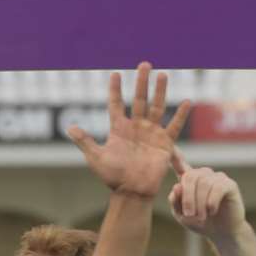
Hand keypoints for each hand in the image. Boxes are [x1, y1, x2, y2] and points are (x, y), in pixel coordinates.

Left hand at [67, 63, 191, 198]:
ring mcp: (151, 133)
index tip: (115, 73)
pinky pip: (174, 126)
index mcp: (118, 129)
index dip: (115, 89)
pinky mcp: (164, 143)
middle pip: (139, 99)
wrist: (131, 191)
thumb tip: (68, 127)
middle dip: (141, 82)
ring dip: (159, 91)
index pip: (116, 104)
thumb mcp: (96, 157)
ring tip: (162, 75)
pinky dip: (181, 115)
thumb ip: (85, 141)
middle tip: (144, 64)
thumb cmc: (112, 176)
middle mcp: (135, 127)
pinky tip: (186, 101)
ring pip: (157, 107)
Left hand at [168, 154, 246, 243]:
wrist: (221, 232)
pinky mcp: (229, 184)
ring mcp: (217, 178)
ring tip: (201, 217)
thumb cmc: (200, 222)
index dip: (174, 155)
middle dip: (187, 198)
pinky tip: (212, 211)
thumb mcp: (181, 215)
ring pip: (203, 184)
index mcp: (189, 180)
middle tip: (189, 215)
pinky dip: (211, 202)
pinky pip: (217, 188)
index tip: (169, 146)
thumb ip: (176, 201)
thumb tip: (177, 186)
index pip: (179, 164)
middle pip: (190, 177)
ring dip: (199, 203)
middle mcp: (203, 175)